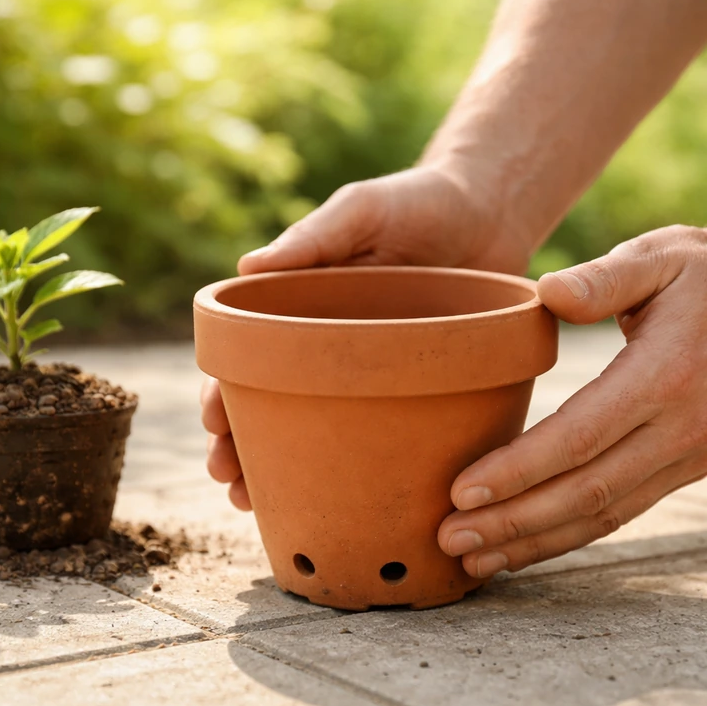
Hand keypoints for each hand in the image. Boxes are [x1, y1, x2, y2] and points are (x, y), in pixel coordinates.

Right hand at [203, 165, 535, 509]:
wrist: (491, 210)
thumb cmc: (417, 201)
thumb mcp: (361, 211)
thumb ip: (313, 236)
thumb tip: (245, 268)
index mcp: (302, 309)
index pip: (246, 359)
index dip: (223, 392)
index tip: (214, 423)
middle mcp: (330, 350)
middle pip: (272, 406)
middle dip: (244, 447)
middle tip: (232, 483)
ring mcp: (373, 376)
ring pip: (320, 430)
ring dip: (287, 469)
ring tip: (262, 504)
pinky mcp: (418, 388)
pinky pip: (386, 431)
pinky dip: (361, 465)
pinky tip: (351, 501)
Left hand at [437, 222, 706, 576]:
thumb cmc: (705, 270)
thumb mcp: (656, 255)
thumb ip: (602, 279)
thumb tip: (547, 293)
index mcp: (666, 376)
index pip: (579, 438)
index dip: (518, 471)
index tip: (460, 492)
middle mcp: (682, 429)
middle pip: (585, 492)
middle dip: (513, 522)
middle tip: (448, 539)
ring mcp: (690, 455)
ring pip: (603, 515)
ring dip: (536, 542)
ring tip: (474, 559)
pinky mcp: (689, 465)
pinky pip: (622, 510)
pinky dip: (571, 535)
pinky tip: (527, 546)